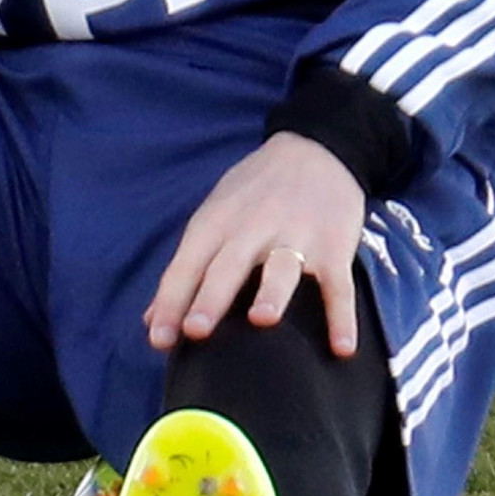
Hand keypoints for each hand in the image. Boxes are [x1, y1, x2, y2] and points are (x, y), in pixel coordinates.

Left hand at [147, 132, 367, 355]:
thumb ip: (186, 269)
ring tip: (263, 319)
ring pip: (282, 267)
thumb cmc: (254, 193)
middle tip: (196, 329)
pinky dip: (341, 316)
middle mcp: (254, 227)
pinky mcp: (334, 246)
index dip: (171, 302)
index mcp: (217, 222)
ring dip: (272, 293)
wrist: (315, 148)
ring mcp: (297, 236)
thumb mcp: (214, 216)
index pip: (188, 264)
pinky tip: (342, 347)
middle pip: (229, 265)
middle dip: (212, 297)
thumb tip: (152, 322)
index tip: (160, 341)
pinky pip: (339, 285)